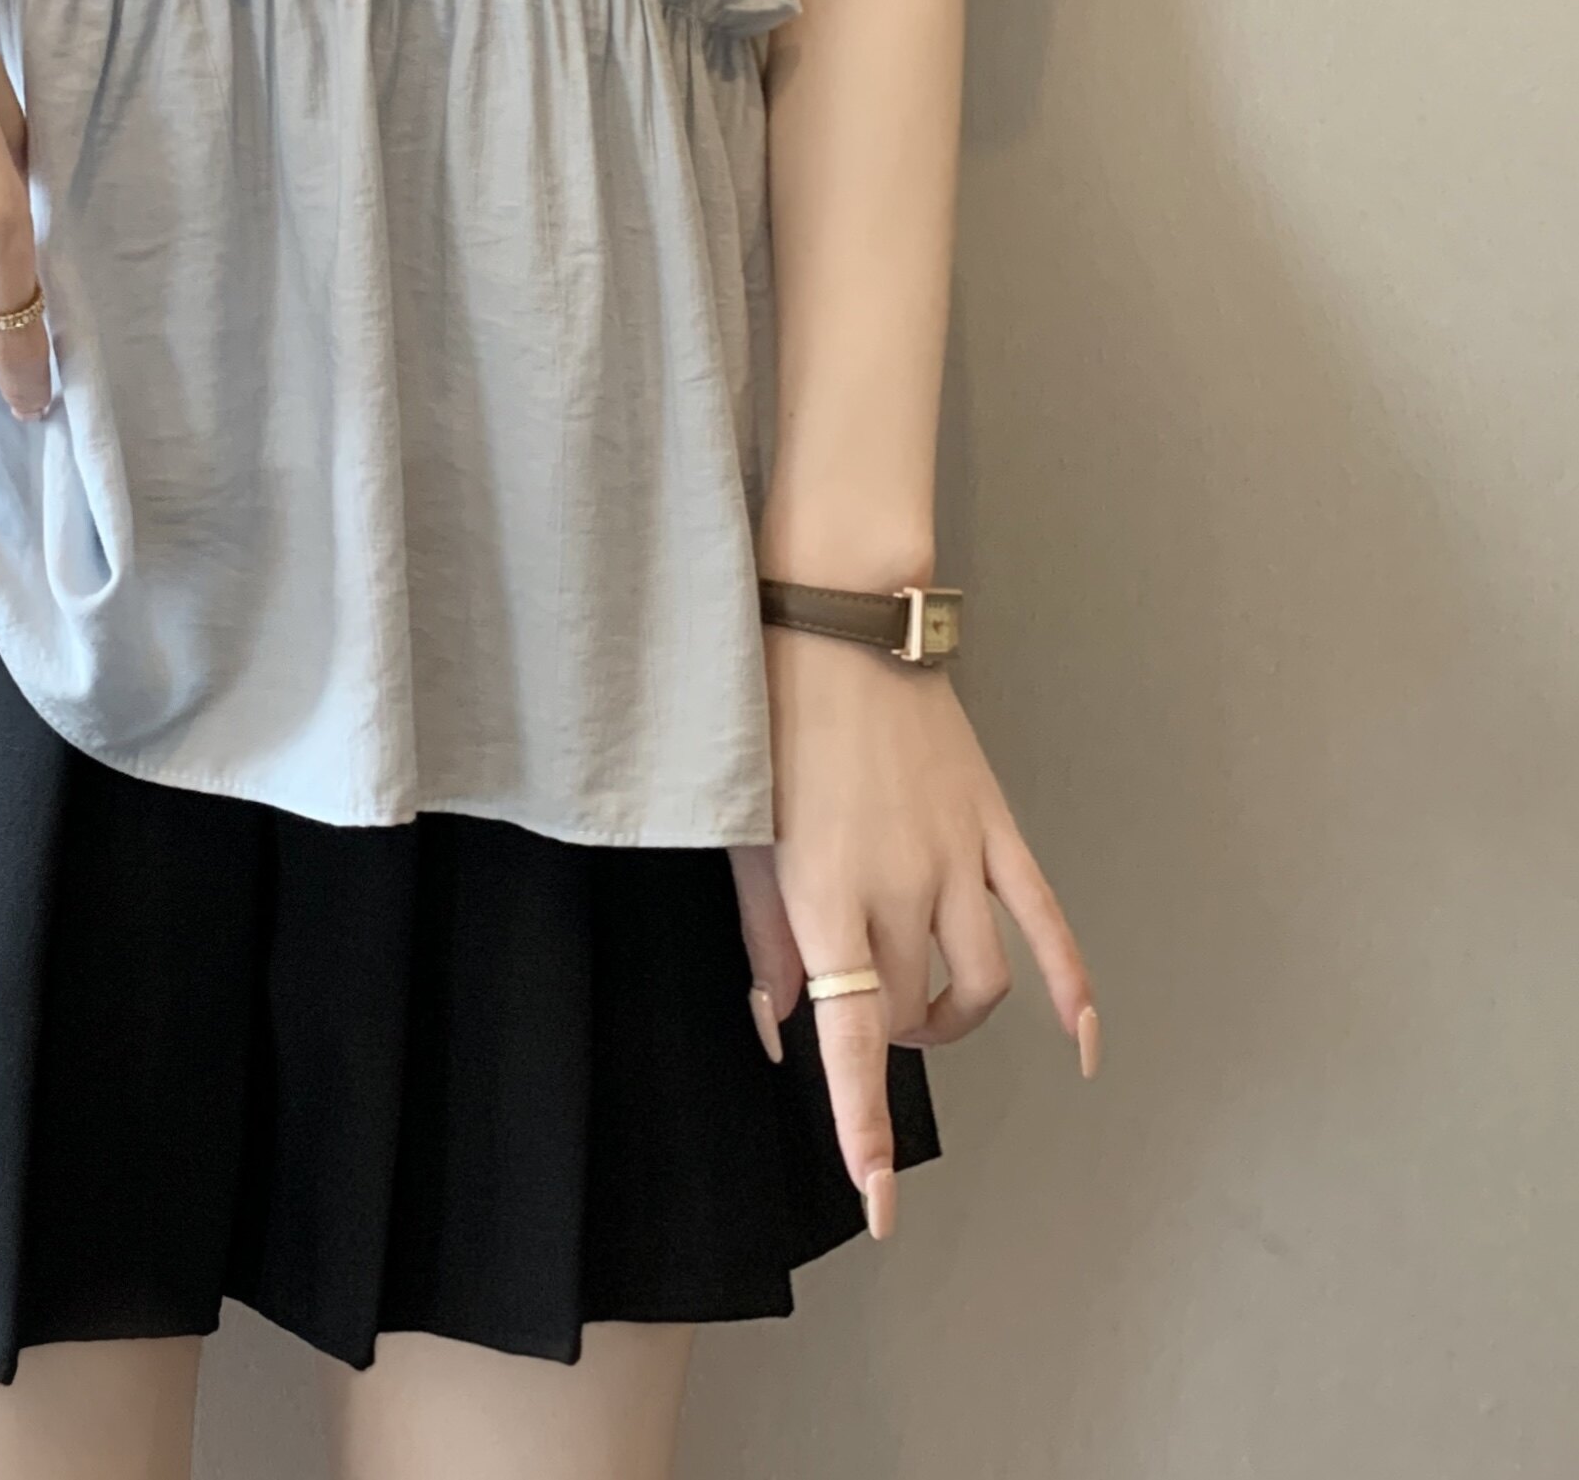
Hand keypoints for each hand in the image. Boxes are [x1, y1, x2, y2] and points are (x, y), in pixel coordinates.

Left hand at [729, 623, 1096, 1241]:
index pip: (848, 1038)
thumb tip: (776, 1024)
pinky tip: (1084, 1040)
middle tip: (846, 1007)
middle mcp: (902, 887)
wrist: (837, 621)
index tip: (876, 1204)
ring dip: (948, 1020)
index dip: (861, 1128)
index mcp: (826, 892)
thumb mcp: (740, 828)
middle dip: (876, 1035)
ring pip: (979, 987)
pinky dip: (1073, 988)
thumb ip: (761, 934)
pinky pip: (1048, 924)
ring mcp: (960, 860)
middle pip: (905, 1012)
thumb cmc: (769, 719)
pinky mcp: (995, 829)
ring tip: (915, 1013)